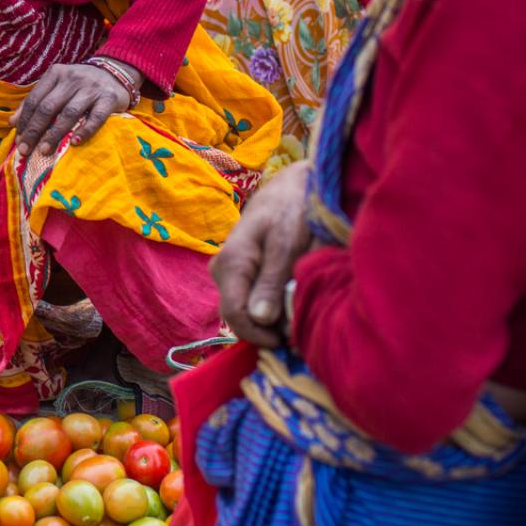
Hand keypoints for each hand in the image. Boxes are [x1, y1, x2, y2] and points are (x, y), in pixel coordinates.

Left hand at [10, 58, 136, 161]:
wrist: (116, 74)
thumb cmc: (80, 85)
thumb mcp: (57, 86)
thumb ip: (36, 101)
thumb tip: (12, 122)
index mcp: (56, 73)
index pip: (35, 99)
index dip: (24, 121)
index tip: (18, 140)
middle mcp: (72, 78)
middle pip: (48, 107)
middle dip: (34, 130)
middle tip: (26, 150)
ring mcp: (91, 88)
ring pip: (69, 112)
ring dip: (55, 134)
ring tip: (45, 151)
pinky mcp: (109, 98)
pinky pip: (96, 117)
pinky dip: (85, 130)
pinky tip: (75, 142)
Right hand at [211, 160, 313, 347]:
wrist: (294, 185)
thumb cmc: (292, 208)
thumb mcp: (288, 242)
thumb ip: (273, 280)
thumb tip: (260, 319)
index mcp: (231, 264)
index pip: (235, 316)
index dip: (262, 335)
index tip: (291, 340)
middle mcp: (222, 272)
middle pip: (240, 318)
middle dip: (270, 329)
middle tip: (302, 325)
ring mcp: (230, 273)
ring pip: (248, 311)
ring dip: (274, 318)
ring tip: (301, 307)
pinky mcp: (241, 273)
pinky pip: (253, 301)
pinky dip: (274, 306)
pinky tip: (293, 296)